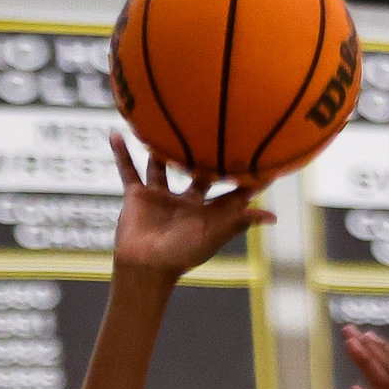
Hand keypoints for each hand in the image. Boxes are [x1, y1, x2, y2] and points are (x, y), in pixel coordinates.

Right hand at [110, 136, 272, 277]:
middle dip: (202, 155)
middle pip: (195, 173)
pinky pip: (127, 170)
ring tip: (164, 123)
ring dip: (159, 149)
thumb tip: (273, 217)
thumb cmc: (184, 252)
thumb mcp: (216, 233)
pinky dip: (120, 153)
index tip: (257, 156)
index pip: (227, 191)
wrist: (146, 265)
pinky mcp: (136, 195)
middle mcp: (183, 202)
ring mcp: (159, 197)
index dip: (242, 178)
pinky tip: (115, 133)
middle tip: (213, 126)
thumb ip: (241, 220)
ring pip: (160, 166)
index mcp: (205, 212)